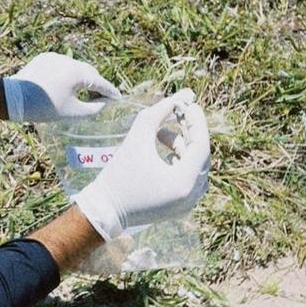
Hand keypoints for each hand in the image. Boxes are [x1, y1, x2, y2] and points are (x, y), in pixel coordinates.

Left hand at [3, 52, 119, 122]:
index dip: (110, 92)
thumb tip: (104, 103)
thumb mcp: (71, 112)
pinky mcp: (44, 58)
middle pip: (89, 72)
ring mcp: (55, 57)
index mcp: (77, 72)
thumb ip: (93, 108)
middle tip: (101, 98)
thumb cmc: (43, 107)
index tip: (118, 98)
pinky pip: (62, 65)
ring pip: (75, 67)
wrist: (13, 98)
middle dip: (96, 84)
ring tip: (84, 93)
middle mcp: (68, 60)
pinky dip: (67, 74)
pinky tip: (64, 85)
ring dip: (82, 78)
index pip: (100, 82)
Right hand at [73, 90, 209, 239]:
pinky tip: (162, 151)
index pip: (201, 145)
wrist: (104, 210)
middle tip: (176, 113)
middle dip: (187, 132)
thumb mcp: (138, 138)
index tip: (188, 104)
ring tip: (159, 134)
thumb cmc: (118, 174)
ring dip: (181, 147)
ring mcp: (187, 204)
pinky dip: (178, 161)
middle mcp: (191, 196)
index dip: (196, 122)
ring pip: (194, 166)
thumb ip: (158, 113)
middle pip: (198, 155)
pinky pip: (188, 178)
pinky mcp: (179, 206)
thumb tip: (178, 96)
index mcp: (184, 182)